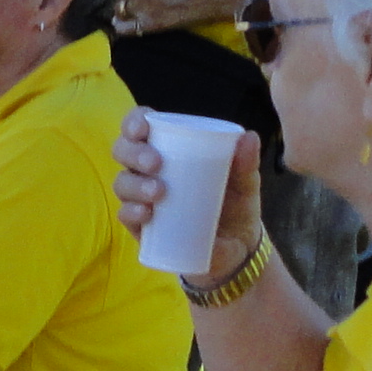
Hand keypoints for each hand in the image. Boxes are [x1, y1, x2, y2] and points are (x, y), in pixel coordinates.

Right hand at [116, 114, 262, 264]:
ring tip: (158, 192)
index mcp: (170, 150)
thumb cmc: (236, 205)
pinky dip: (131, 212)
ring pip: (122, 183)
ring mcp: (143, 199)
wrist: (238, 248)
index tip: (143, 129)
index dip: (133, 122)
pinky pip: (126, 216)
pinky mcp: (143, 227)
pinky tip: (146, 213)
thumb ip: (247, 162)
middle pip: (123, 151)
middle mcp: (149, 171)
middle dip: (133, 153)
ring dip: (134, 184)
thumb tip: (249, 137)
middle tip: (156, 163)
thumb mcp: (245, 183)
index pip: (141, 127)